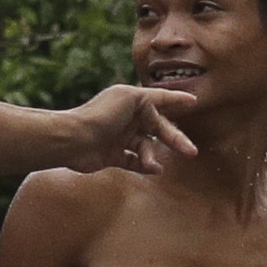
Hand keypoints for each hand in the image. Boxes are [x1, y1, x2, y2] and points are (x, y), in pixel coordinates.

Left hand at [55, 84, 196, 174]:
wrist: (73, 139)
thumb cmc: (100, 115)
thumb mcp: (128, 98)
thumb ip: (149, 98)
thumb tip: (165, 102)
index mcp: (133, 101)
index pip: (160, 100)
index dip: (177, 100)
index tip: (193, 102)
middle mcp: (128, 118)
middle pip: (158, 129)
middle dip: (175, 139)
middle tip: (191, 151)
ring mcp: (120, 138)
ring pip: (147, 147)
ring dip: (152, 156)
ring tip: (153, 164)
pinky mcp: (113, 156)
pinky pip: (134, 161)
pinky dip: (144, 165)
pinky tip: (153, 169)